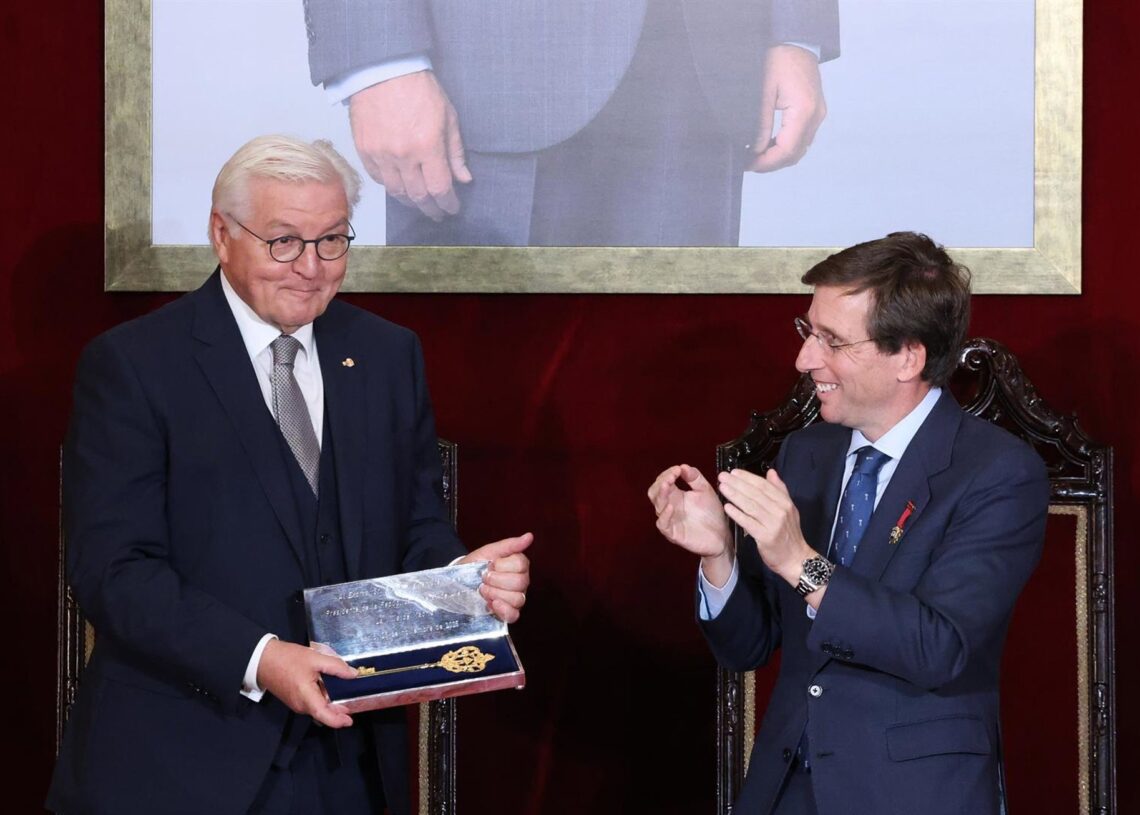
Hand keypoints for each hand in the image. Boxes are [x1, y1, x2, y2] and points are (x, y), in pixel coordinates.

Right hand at [256, 639, 357, 727]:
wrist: (262, 659)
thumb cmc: (287, 659)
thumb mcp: (315, 658)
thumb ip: (336, 667)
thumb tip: (353, 674)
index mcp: (306, 697)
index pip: (324, 715)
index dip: (338, 720)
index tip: (349, 721)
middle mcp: (301, 705)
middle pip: (323, 713)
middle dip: (338, 711)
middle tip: (353, 703)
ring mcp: (296, 704)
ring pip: (317, 708)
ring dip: (330, 704)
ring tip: (345, 694)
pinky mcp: (294, 699)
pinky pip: (311, 703)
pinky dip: (322, 699)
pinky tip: (329, 688)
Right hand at [348, 70, 471, 220]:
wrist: (382, 70)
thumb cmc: (419, 89)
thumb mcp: (448, 116)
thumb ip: (455, 151)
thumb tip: (464, 178)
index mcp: (427, 146)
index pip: (440, 188)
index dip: (448, 204)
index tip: (452, 208)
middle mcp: (403, 155)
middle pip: (419, 196)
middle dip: (431, 209)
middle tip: (437, 214)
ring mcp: (381, 154)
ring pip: (397, 192)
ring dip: (411, 202)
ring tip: (420, 204)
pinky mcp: (364, 150)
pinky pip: (378, 178)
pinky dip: (391, 186)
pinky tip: (400, 186)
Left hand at [460, 533, 532, 622]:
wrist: (458, 582)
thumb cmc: (475, 565)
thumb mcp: (489, 552)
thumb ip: (510, 545)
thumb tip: (529, 536)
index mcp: (518, 566)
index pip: (521, 565)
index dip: (503, 566)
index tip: (490, 565)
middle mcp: (521, 583)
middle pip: (520, 582)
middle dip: (497, 580)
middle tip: (484, 578)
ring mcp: (516, 599)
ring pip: (518, 599)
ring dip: (496, 594)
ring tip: (483, 591)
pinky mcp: (508, 613)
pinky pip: (514, 615)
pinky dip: (503, 610)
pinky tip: (491, 604)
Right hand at [649, 464, 733, 581]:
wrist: (722, 536)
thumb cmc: (712, 514)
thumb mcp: (705, 491)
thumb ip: (695, 478)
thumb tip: (683, 466)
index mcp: (676, 496)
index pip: (663, 482)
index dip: (667, 474)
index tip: (678, 469)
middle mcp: (670, 506)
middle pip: (654, 493)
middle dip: (660, 482)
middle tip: (671, 476)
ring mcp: (670, 520)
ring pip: (657, 506)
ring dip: (661, 494)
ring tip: (668, 485)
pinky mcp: (673, 533)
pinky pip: (663, 524)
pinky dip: (665, 515)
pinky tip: (671, 506)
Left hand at [717, 468, 813, 583]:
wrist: (796, 559)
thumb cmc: (789, 534)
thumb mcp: (789, 509)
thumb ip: (779, 490)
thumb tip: (771, 472)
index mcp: (785, 502)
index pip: (764, 485)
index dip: (748, 478)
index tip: (734, 472)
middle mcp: (780, 511)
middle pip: (756, 494)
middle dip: (738, 484)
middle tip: (723, 476)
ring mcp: (773, 524)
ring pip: (751, 506)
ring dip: (735, 495)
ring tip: (723, 488)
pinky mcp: (766, 537)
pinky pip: (749, 522)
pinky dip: (737, 514)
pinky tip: (727, 507)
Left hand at [748, 44, 826, 172]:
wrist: (796, 42)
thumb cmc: (778, 60)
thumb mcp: (764, 91)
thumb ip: (762, 123)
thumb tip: (756, 149)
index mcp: (804, 111)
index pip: (787, 149)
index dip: (767, 162)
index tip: (749, 165)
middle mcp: (816, 116)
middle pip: (795, 154)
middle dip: (772, 163)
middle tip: (749, 164)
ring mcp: (818, 115)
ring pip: (800, 149)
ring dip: (779, 157)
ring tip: (757, 156)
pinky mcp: (815, 112)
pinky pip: (802, 139)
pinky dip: (786, 147)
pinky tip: (769, 145)